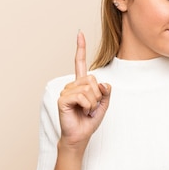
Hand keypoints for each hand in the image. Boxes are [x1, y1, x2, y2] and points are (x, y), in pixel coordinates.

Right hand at [57, 31, 110, 150]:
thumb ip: (106, 92)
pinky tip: (82, 111)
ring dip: (93, 102)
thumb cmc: (89, 121)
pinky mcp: (62, 99)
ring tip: (86, 111)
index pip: (79, 63)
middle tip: (92, 107)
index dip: (80, 48)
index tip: (80, 33)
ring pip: (89, 88)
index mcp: (81, 84)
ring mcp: (66, 91)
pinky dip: (87, 105)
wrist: (80, 136)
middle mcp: (72, 85)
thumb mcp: (103, 105)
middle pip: (92, 78)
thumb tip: (103, 83)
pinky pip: (82, 96)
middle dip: (98, 95)